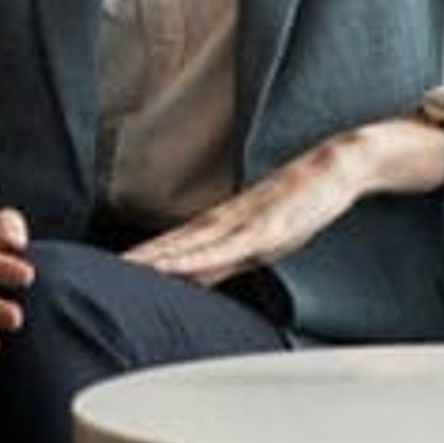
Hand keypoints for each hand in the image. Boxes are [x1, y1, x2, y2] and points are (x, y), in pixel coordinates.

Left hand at [121, 121, 426, 286]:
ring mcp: (247, 221)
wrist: (336, 166)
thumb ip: (234, 254)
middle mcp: (230, 218)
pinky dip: (200, 258)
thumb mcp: (267, 235)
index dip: (148, 255)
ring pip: (195, 243)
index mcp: (228, 220)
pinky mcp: (267, 227)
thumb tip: (203, 275)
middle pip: (178, 241)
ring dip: (162, 257)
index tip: (116, 267)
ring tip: (131, 267)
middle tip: (107, 270)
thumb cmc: (303, 202)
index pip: (179, 241)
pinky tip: (179, 266)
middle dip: (144, 258)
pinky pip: (227, 247)